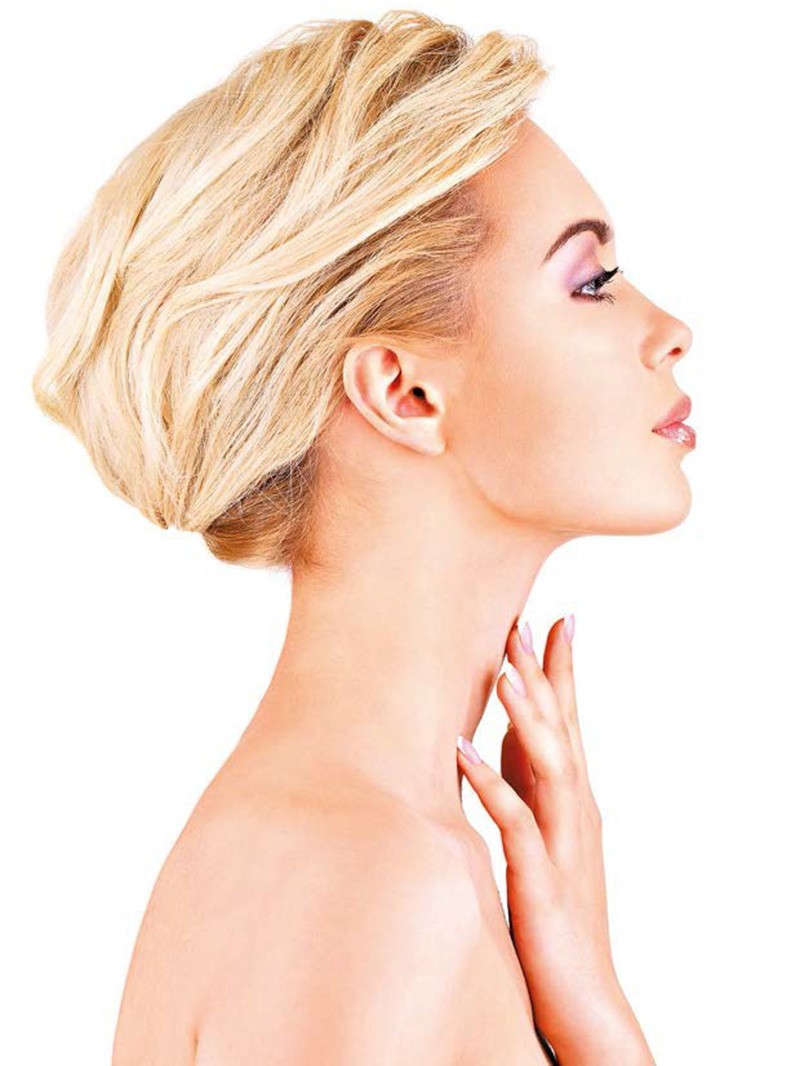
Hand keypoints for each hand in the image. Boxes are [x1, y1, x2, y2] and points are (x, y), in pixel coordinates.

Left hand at [456, 615, 654, 1064]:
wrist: (582, 998)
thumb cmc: (555, 917)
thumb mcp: (539, 842)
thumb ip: (523, 792)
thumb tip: (496, 745)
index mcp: (571, 802)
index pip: (567, 724)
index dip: (561, 673)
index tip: (551, 620)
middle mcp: (575, 814)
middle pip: (562, 732)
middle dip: (544, 676)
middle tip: (524, 621)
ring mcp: (563, 845)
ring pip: (549, 766)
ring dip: (527, 717)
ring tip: (504, 670)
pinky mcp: (543, 882)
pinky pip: (517, 825)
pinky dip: (491, 784)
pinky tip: (462, 752)